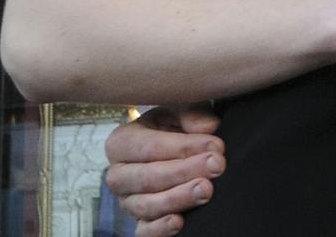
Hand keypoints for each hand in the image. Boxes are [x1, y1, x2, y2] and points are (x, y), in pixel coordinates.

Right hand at [103, 103, 221, 236]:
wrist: (176, 148)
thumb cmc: (175, 125)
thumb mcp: (180, 110)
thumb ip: (193, 113)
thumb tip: (209, 127)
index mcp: (121, 142)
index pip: (149, 147)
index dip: (183, 147)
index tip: (217, 146)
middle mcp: (119, 175)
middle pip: (146, 178)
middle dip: (183, 172)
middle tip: (217, 166)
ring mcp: (128, 201)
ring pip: (146, 206)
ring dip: (178, 198)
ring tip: (206, 190)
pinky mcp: (140, 222)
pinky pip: (143, 232)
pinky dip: (159, 229)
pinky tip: (179, 222)